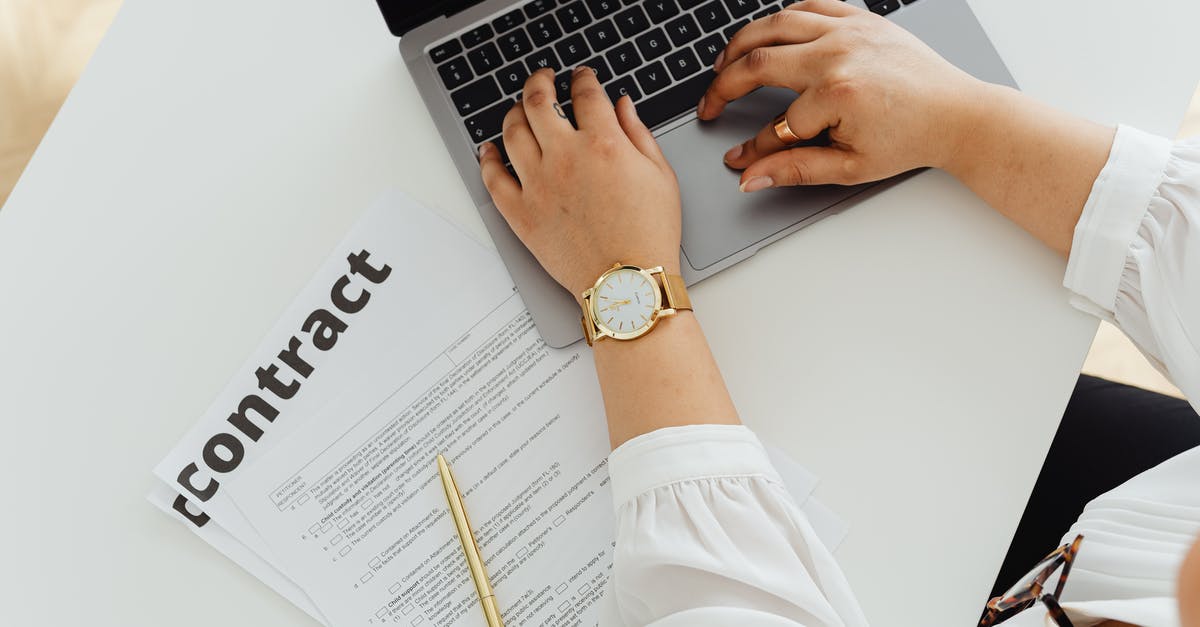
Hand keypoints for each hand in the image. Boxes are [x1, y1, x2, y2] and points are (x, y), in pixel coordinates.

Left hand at [479, 67, 680, 299]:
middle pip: (539, 102)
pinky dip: (487, 158)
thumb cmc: (649, 235)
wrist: (626, 284)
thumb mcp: (661, 177)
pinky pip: (492, 178)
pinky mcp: (520, 213)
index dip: (582, 78)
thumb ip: (638, 134)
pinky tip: (489, 150)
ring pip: (512, 132)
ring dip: (514, 112)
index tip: (581, 77)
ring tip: (519, 109)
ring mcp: (538, 185)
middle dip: (540, 82)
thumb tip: (622, 106)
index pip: (585, 94)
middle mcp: (565, 158)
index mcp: (603, 144)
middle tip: (543, 79)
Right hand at [697, 0, 987, 190]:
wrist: (955, 113)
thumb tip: (750, 176)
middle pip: (758, 62)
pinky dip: (779, 20)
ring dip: (740, 45)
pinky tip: (764, 38)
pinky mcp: (859, 18)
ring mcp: (849, 30)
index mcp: (837, 94)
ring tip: (723, 66)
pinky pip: (806, 7)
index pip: (776, 124)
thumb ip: (794, 170)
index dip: (753, 147)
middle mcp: (838, 54)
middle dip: (724, 86)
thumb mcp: (849, 167)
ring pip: (773, 25)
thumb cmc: (909, 139)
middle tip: (710, 104)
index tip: (737, 157)